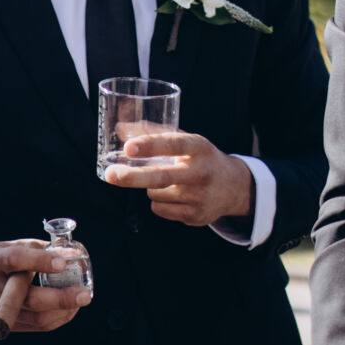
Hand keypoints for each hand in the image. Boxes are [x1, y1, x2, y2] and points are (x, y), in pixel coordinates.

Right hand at [0, 240, 88, 334]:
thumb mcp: (8, 245)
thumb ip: (38, 248)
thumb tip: (72, 252)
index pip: (14, 260)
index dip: (39, 261)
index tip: (63, 261)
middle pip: (28, 299)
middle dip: (60, 298)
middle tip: (84, 294)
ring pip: (36, 318)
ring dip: (65, 311)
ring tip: (81, 299)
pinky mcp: (7, 324)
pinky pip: (37, 326)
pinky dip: (58, 318)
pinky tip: (70, 308)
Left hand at [104, 131, 253, 225]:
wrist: (233, 187)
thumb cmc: (201, 158)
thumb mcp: (186, 140)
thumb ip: (154, 132)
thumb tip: (120, 128)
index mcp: (199, 147)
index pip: (173, 144)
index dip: (149, 145)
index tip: (128, 148)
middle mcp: (201, 172)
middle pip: (161, 177)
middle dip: (132, 177)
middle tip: (110, 175)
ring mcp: (199, 197)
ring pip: (155, 193)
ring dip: (150, 187)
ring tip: (167, 180)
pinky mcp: (195, 216)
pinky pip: (160, 209)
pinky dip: (157, 202)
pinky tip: (173, 195)